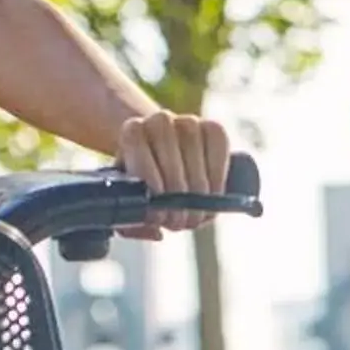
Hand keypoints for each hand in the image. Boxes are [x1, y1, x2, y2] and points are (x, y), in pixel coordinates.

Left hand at [113, 108, 231, 236]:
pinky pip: (219, 146)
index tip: (158, 212)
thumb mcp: (130, 202)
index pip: (138, 147)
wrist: (168, 163)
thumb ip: (132, 220)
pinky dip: (218, 174)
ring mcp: (187, 121)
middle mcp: (158, 119)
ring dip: (198, 191)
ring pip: (194, 152)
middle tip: (179, 221)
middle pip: (170, 156)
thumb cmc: (147, 187)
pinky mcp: (213, 128)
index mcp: (132, 131)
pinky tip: (213, 194)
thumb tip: (157, 230)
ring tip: (195, 213)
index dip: (149, 182)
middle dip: (177, 196)